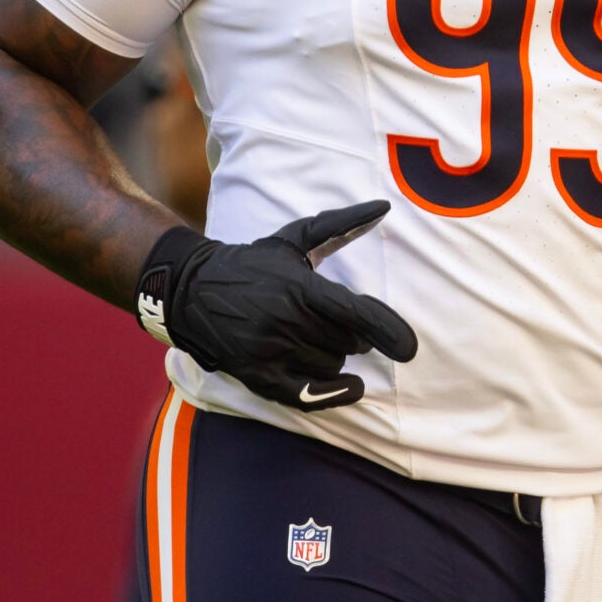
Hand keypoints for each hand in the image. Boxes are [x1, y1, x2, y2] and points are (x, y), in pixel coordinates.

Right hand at [136, 202, 417, 410]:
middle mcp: (286, 320)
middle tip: (338, 323)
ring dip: (336, 356)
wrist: (192, 290)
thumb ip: (341, 226)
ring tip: (316, 338)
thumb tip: (384, 206)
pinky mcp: (257, 375)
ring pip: (331, 365)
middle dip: (353, 335)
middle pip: (348, 343)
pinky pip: (307, 396)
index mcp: (299, 287)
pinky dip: (333, 394)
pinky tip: (350, 387)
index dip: (387, 331)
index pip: (355, 314)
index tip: (409, 349)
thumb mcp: (294, 240)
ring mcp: (270, 351)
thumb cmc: (252, 265)